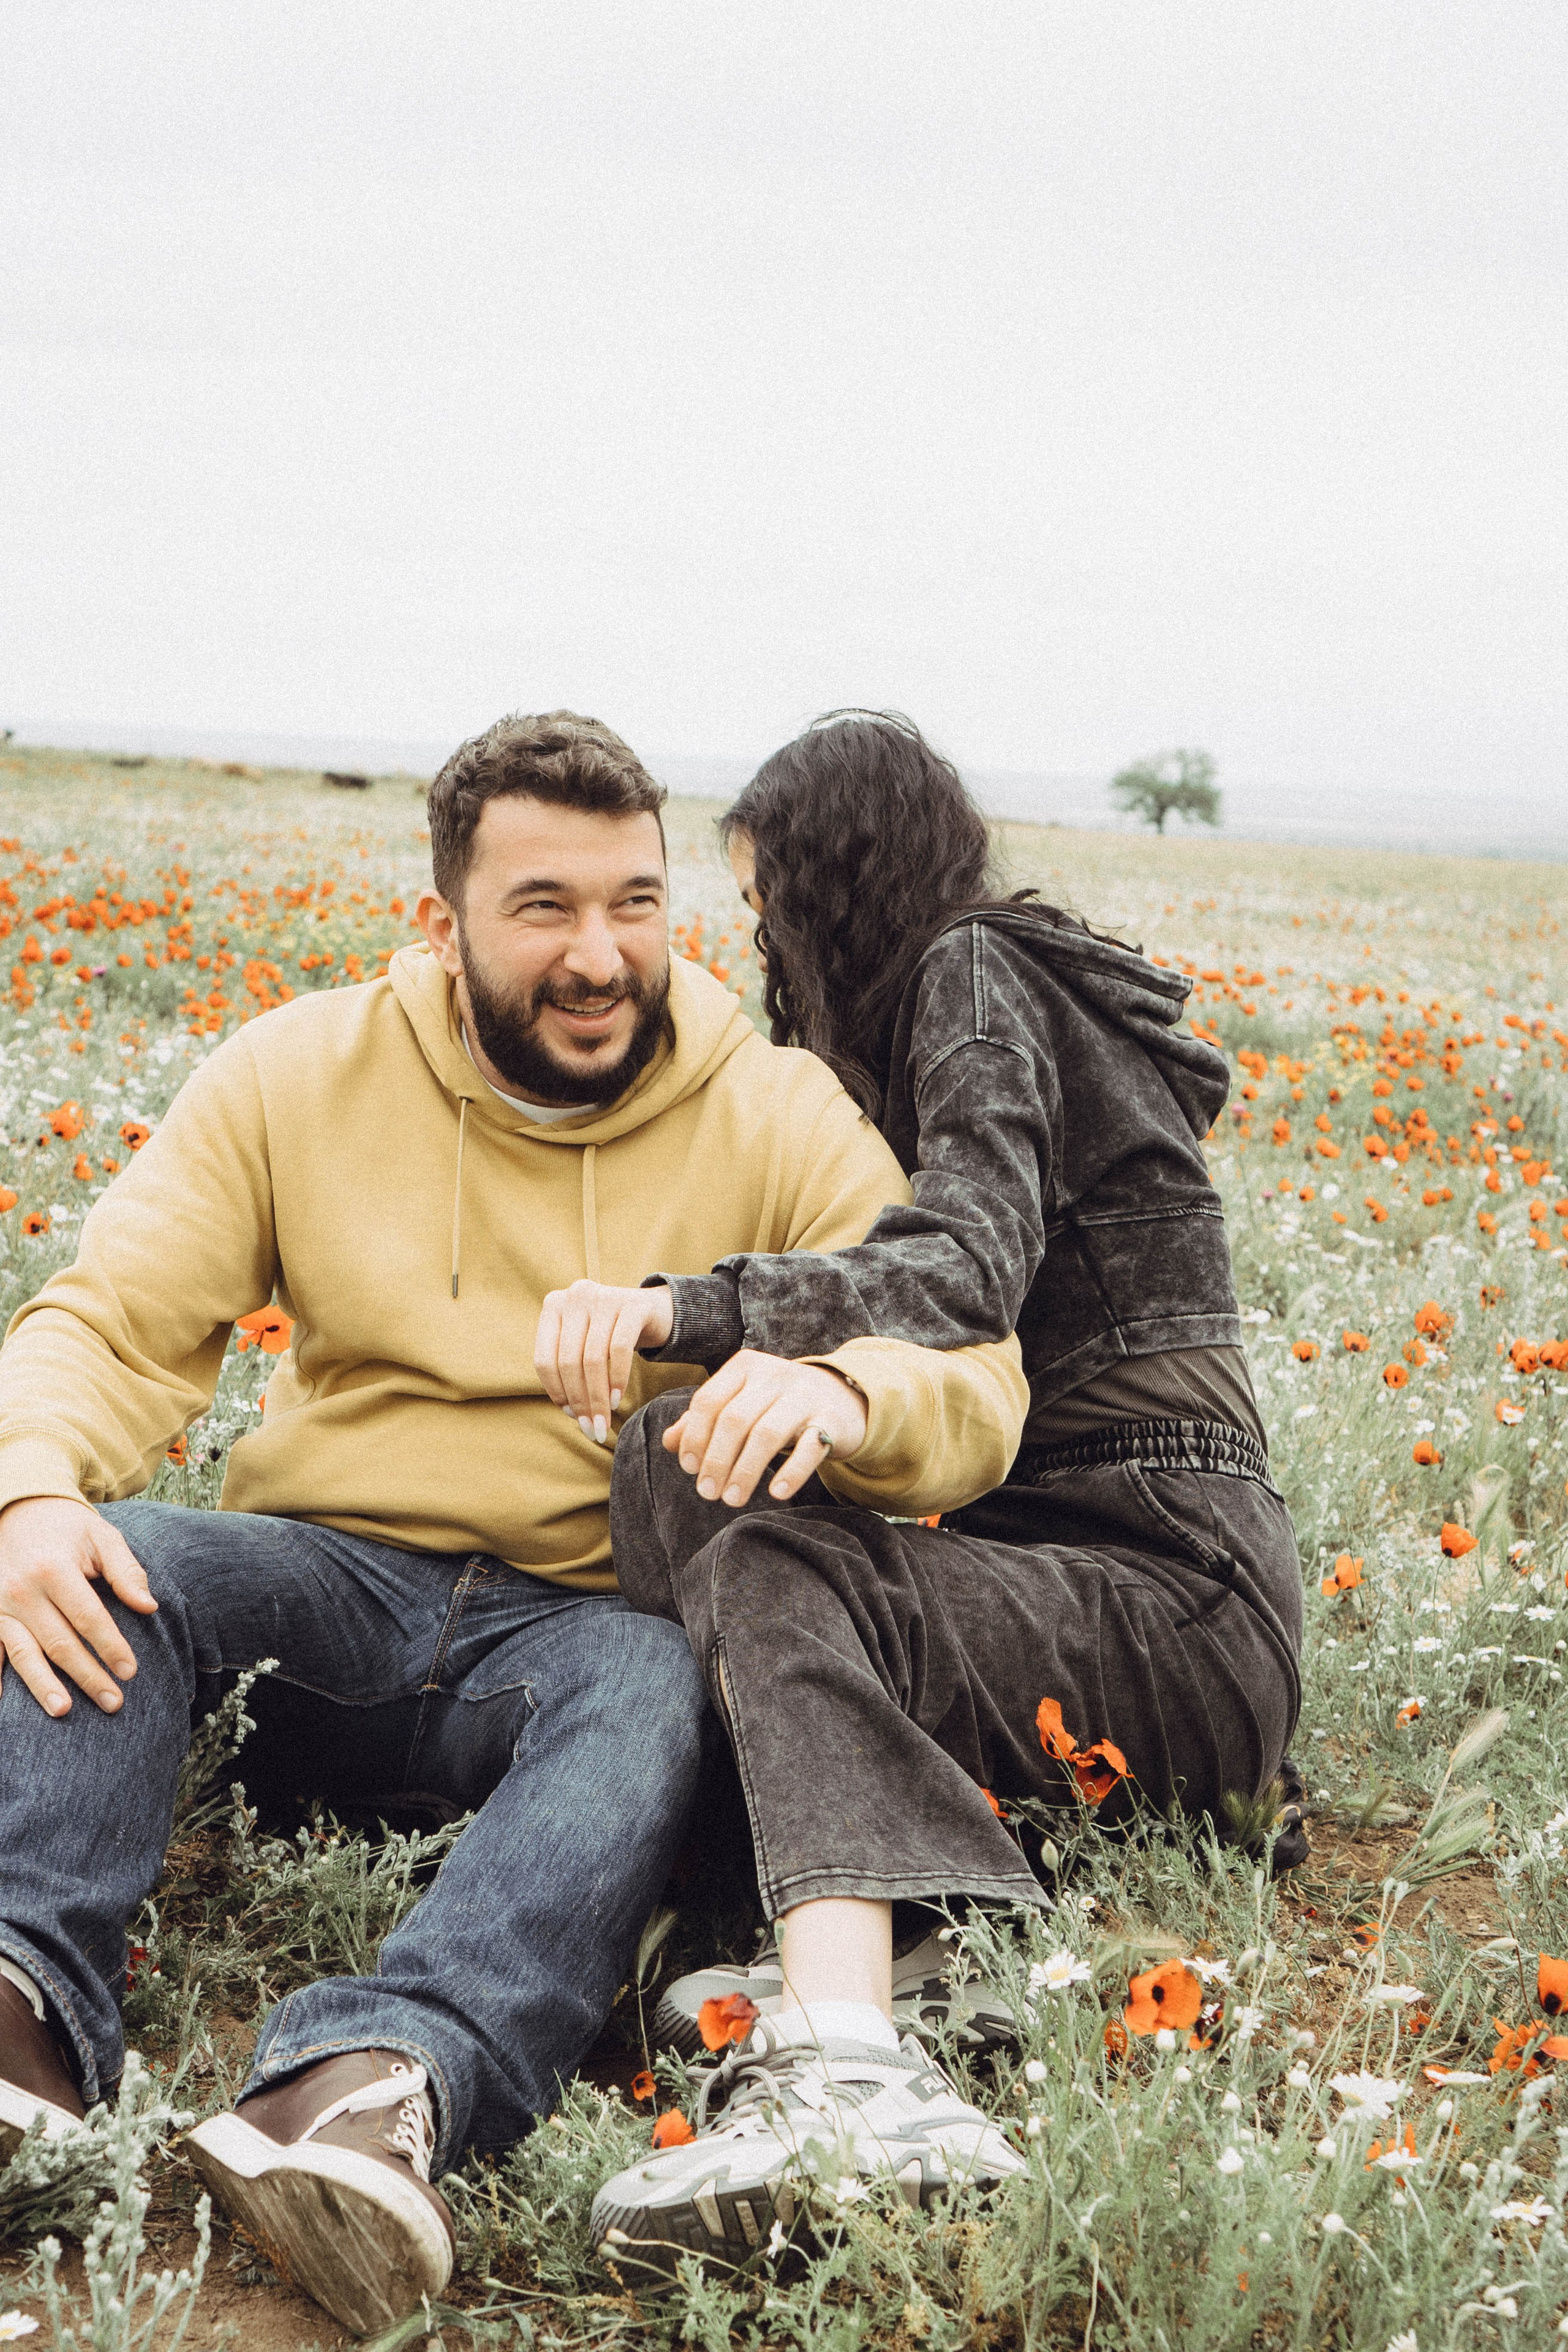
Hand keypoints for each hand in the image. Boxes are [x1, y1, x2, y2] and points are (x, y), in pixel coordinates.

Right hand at [0, 1496, 156, 1717]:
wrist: (18, 1509)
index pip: (88, 1617)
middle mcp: (21, 1590)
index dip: (110, 1646)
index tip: (131, 1671)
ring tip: (64, 1711)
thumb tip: (149, 1607)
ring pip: (24, 1654)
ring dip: (44, 1686)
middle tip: (113, 1702)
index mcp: (53, 1568)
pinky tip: (7, 1702)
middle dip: (88, 1676)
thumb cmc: (68, 1528)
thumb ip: (126, 1572)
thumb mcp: (102, 1537)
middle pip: (59, 1643)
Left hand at [534, 1280, 674, 1438]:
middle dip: (580, 1401)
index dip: (556, 1392)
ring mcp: (604, 1297)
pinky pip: (620, 1349)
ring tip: (605, 1420)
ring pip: (593, 1358)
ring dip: (598, 1397)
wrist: (654, 1312)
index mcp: (553, 1306)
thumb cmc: (611, 1335)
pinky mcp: (633, 1304)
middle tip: (592, 1428)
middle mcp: (575, 1296)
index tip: (572, 1416)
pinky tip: (618, 1398)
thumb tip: (571, 1412)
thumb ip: (569, 1369)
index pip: (544, 1359)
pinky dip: (617, 1378)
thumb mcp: (583, 1345)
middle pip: (569, 1361)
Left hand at [662, 1350, 868, 1507]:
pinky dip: (792, 1471)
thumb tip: (669, 1443)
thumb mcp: (741, 1401)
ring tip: (732, 1499)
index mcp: (745, 1366)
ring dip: (745, 1471)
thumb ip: (705, 1419)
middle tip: (707, 1493)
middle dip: (716, 1460)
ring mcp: (804, 1396)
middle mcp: (774, 1375)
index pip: (708, 1401)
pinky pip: (810, 1447)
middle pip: (735, 1420)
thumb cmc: (777, 1404)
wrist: (841, 1396)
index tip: (689, 1468)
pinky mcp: (831, 1420)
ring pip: (767, 1434)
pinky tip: (776, 1493)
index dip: (694, 1438)